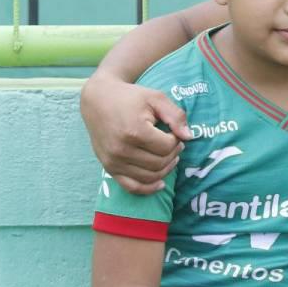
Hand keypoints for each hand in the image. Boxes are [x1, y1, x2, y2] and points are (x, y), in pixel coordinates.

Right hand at [81, 74, 190, 194]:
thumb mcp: (156, 98)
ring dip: (165, 169)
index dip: (176, 141)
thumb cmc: (130, 98)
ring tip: (170, 157)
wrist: (98, 100)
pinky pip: (131, 187)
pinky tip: (161, 184)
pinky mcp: (109, 168)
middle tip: (174, 144)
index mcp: (134, 131)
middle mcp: (122, 149)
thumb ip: (175, 116)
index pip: (167, 147)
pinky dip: (148, 188)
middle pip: (159, 163)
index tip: (174, 133)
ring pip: (149, 177)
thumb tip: (189, 137)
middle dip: (173, 155)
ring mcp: (113, 161)